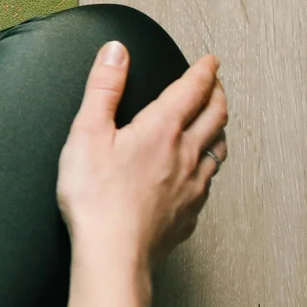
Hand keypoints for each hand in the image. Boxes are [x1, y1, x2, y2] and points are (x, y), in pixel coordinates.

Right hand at [57, 42, 227, 270]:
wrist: (114, 254)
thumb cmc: (96, 198)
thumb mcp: (87, 132)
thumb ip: (103, 87)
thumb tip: (116, 51)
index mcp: (161, 130)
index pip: (192, 90)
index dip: (204, 71)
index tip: (210, 61)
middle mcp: (185, 155)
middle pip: (216, 117)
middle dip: (217, 94)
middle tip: (216, 84)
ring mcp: (192, 186)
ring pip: (219, 149)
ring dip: (220, 128)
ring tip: (215, 122)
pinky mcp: (189, 213)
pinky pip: (209, 182)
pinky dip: (209, 165)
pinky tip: (200, 171)